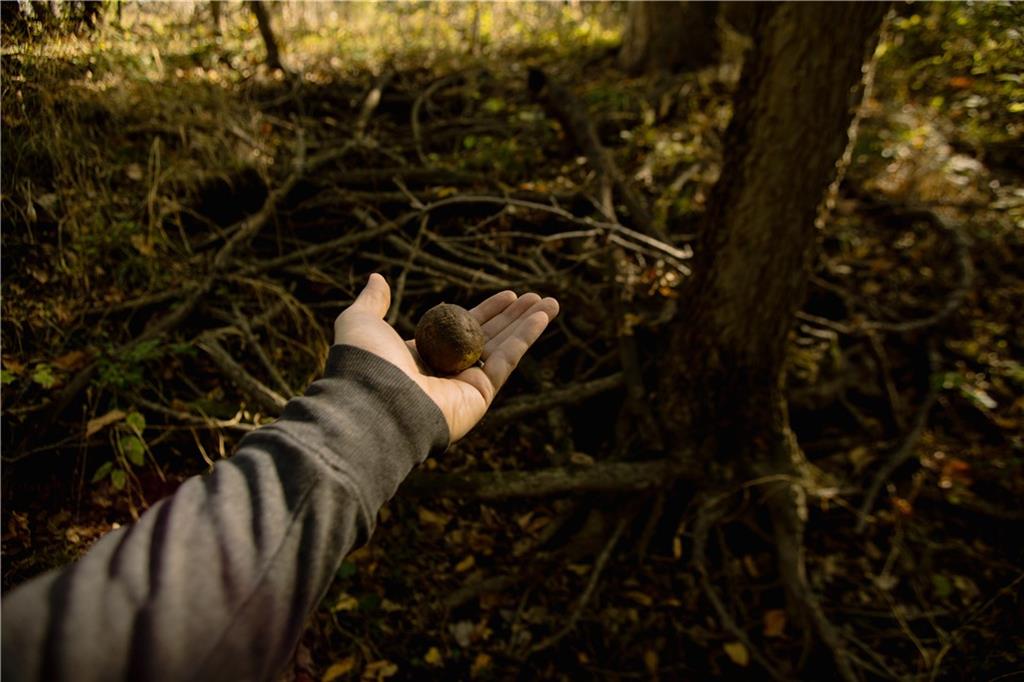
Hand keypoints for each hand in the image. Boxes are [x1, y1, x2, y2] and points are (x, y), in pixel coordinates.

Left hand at [334, 274, 558, 440]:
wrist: (373, 401)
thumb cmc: (365, 362)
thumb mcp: (361, 321)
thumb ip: (372, 301)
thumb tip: (378, 278)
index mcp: (420, 356)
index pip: (461, 328)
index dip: (487, 311)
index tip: (507, 295)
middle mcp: (445, 372)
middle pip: (488, 337)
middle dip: (513, 317)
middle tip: (535, 296)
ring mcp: (464, 387)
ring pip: (504, 348)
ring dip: (529, 324)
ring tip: (551, 302)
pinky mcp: (480, 396)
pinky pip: (507, 360)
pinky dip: (527, 337)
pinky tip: (543, 316)